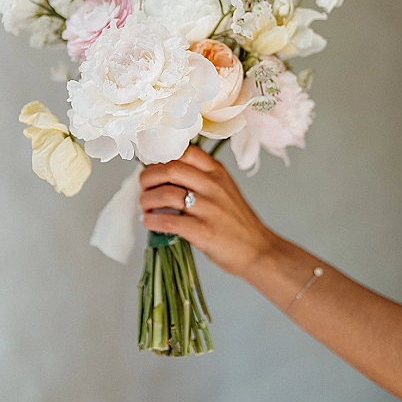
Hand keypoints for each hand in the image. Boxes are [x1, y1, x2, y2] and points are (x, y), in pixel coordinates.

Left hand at [139, 145, 276, 278]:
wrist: (258, 250)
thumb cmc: (236, 222)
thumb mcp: (223, 190)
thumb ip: (199, 179)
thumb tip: (162, 174)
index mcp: (217, 172)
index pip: (185, 151)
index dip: (162, 156)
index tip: (151, 166)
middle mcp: (213, 186)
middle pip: (170, 169)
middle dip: (148, 177)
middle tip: (143, 187)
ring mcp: (209, 209)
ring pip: (166, 194)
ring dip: (147, 200)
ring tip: (145, 207)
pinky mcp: (204, 232)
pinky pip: (170, 221)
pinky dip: (152, 221)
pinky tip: (149, 222)